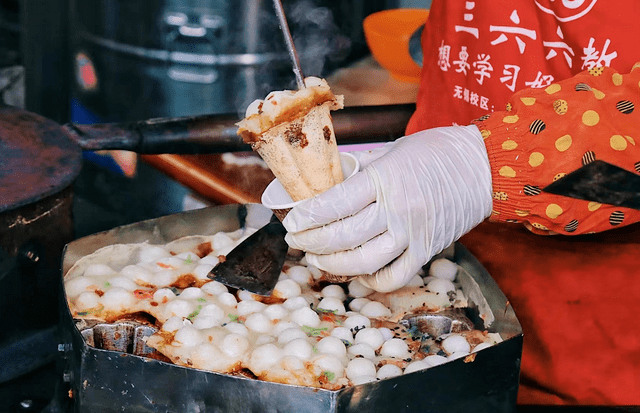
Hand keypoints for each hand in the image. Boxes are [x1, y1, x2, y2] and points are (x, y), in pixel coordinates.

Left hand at [282, 125, 492, 291]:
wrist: (483, 166)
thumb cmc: (437, 152)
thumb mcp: (393, 150)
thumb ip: (361, 170)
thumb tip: (327, 186)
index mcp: (385, 179)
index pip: (334, 204)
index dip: (306, 217)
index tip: (291, 221)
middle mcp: (398, 209)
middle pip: (342, 236)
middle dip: (310, 242)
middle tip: (296, 240)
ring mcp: (414, 234)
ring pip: (363, 262)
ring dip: (333, 264)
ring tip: (318, 258)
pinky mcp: (427, 251)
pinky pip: (393, 277)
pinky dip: (370, 280)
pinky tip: (358, 271)